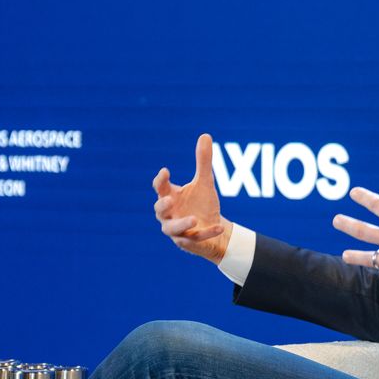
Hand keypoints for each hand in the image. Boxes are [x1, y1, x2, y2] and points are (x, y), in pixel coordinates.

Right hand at [152, 133, 231, 263]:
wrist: (215, 230)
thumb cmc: (203, 204)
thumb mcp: (205, 182)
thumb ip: (203, 162)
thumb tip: (205, 135)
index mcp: (170, 197)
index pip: (160, 188)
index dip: (160, 180)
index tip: (165, 171)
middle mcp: (170, 214)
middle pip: (159, 211)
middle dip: (163, 206)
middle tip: (169, 200)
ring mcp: (178, 231)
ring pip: (173, 229)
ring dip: (182, 224)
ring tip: (194, 219)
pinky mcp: (190, 243)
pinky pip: (196, 239)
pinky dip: (207, 233)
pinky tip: (218, 227)